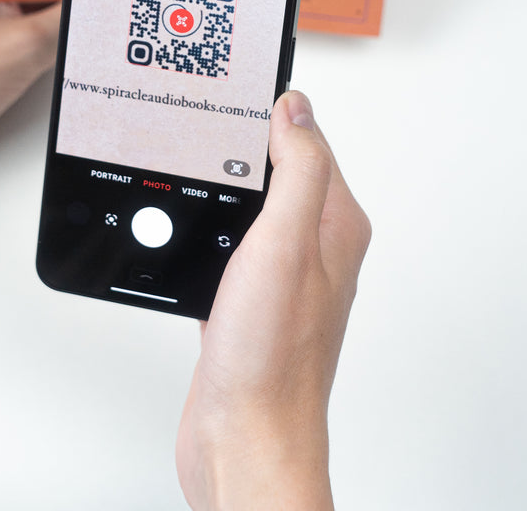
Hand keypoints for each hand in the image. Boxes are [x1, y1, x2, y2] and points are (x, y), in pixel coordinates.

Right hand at [176, 90, 370, 510]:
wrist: (243, 437)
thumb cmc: (270, 357)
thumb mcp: (284, 244)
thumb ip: (296, 170)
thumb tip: (295, 108)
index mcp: (334, 225)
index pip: (309, 143)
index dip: (272, 113)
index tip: (238, 88)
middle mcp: (314, 247)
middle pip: (280, 171)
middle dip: (246, 143)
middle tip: (210, 115)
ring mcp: (282, 274)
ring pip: (254, 206)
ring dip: (227, 184)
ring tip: (197, 154)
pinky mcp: (251, 298)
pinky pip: (234, 242)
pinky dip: (214, 224)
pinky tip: (192, 223)